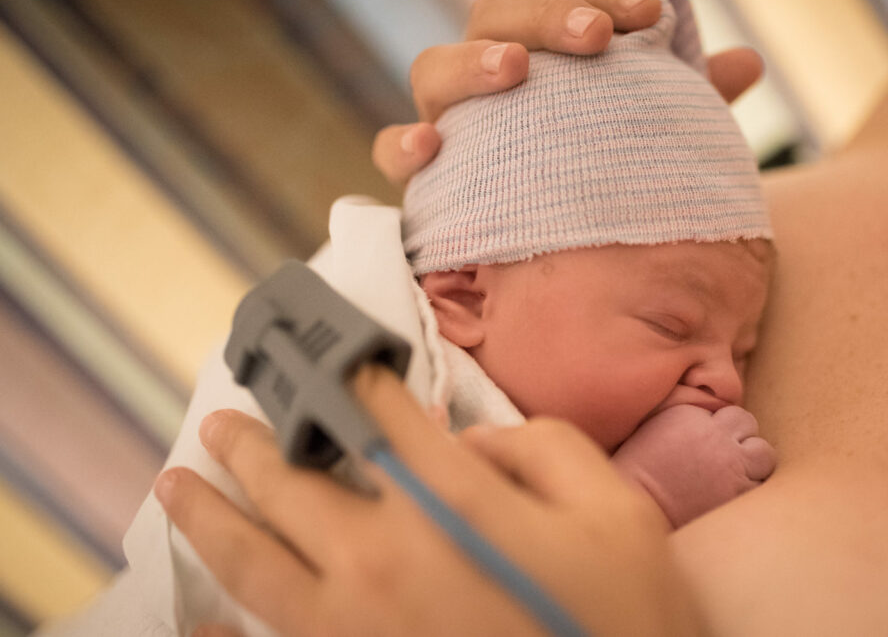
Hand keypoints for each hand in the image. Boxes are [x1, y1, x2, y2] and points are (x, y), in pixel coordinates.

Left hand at [157, 365, 697, 635]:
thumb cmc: (624, 616)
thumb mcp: (615, 510)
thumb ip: (541, 448)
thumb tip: (465, 440)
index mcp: (451, 508)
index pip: (384, 419)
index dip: (356, 381)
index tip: (337, 363)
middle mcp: (385, 562)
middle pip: (294, 485)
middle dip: (256, 443)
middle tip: (226, 422)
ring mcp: (356, 628)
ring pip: (255, 564)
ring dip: (209, 517)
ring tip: (178, 486)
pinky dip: (224, 628)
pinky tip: (199, 614)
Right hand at [372, 0, 763, 184]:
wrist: (560, 263)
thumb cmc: (604, 183)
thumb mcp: (648, 141)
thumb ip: (685, 102)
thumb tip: (747, 62)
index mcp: (540, 55)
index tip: (649, 16)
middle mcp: (488, 79)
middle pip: (493, 15)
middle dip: (544, 18)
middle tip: (594, 40)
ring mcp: (449, 123)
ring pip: (433, 67)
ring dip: (472, 63)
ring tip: (515, 73)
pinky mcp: (425, 178)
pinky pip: (392, 150)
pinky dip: (404, 144)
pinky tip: (431, 148)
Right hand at [611, 404, 775, 527]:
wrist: (638, 507)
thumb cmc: (639, 470)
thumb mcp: (655, 427)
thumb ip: (687, 416)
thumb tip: (709, 417)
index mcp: (692, 416)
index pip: (726, 412)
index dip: (721, 427)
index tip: (709, 442)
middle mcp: (716, 436)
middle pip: (749, 424)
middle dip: (742, 437)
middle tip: (728, 455)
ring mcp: (731, 465)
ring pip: (765, 453)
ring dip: (754, 462)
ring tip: (736, 474)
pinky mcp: (737, 493)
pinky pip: (760, 484)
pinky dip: (749, 488)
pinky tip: (732, 494)